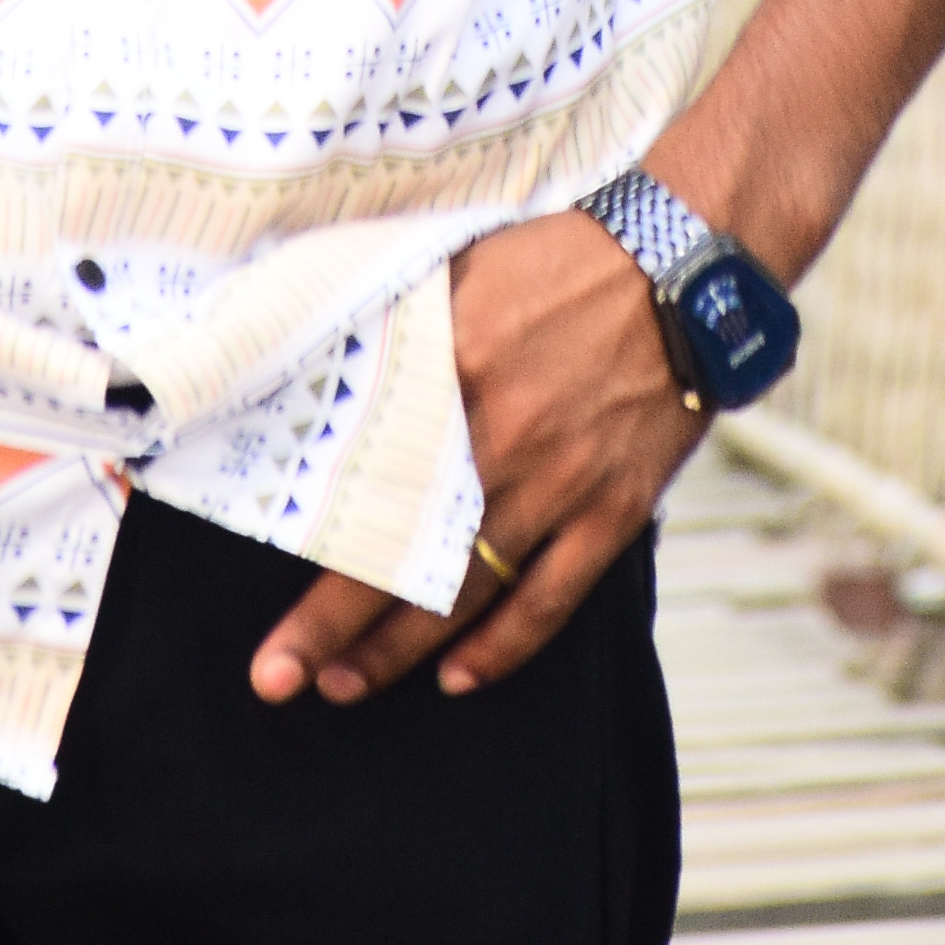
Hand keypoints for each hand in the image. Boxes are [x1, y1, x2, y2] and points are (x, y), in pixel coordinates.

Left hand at [247, 211, 698, 710]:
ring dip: (399, 649)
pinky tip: (457, 676)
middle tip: (278, 677)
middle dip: (334, 628)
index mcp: (453, 367)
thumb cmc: (564, 260)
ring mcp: (559, 484)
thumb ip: (399, 327)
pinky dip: (503, 647)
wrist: (680, 269)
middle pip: (404, 555)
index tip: (264, 579)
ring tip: (344, 684)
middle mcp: (501, 438)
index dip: (309, 543)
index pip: (362, 479)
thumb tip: (320, 359)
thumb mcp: (461, 270)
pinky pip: (550, 600)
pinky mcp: (610, 512)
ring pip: (466, 592)